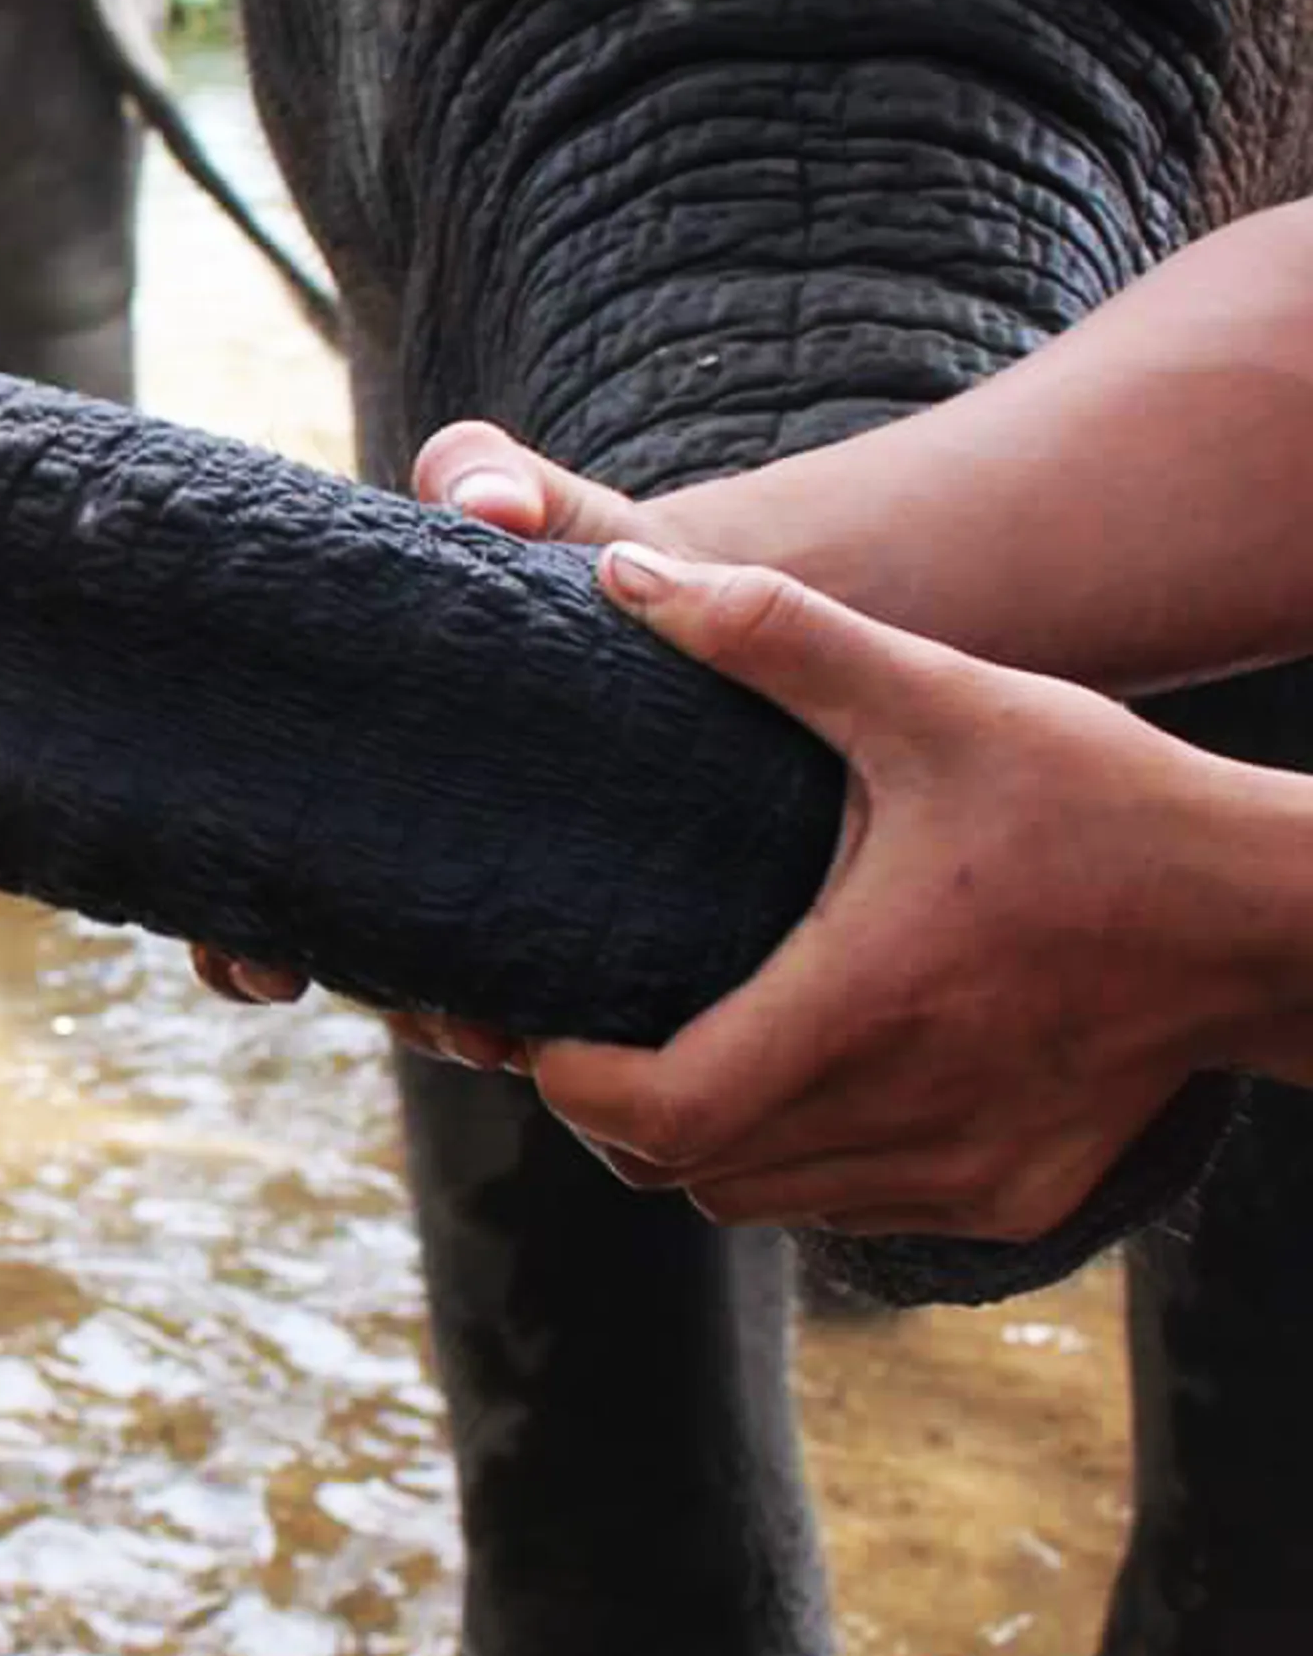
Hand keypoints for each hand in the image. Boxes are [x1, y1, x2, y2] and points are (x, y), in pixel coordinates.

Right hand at [180, 418, 676, 1063]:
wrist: (711, 611)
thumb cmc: (582, 552)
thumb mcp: (531, 505)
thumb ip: (485, 476)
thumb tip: (492, 510)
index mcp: (344, 757)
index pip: (243, 857)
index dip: (227, 927)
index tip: (257, 950)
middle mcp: (396, 841)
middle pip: (325, 947)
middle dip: (334, 988)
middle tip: (377, 998)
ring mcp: (481, 888)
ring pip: (431, 991)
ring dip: (446, 1022)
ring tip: (489, 1028)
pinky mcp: (580, 919)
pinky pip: (542, 996)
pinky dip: (540, 1020)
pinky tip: (569, 1026)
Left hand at [532, 543, 1272, 1240]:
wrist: (1279, 916)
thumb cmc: (1109, 801)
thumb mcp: (941, 699)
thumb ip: (778, 636)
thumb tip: (623, 573)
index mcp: (867, 1006)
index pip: (658, 1113)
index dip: (573, 1083)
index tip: (542, 1023)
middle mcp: (910, 1116)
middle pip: (687, 1174)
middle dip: (614, 1112)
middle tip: (588, 1028)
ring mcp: (967, 1175)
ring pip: (762, 1201)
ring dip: (703, 1139)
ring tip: (679, 1042)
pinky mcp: (1014, 1198)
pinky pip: (850, 1208)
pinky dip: (798, 1158)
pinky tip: (804, 1071)